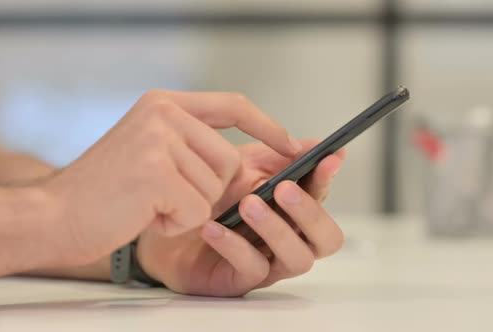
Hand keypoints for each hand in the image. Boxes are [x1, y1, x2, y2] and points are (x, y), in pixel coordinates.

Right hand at [40, 90, 299, 266]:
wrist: (54, 215)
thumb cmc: (107, 191)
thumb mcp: (151, 151)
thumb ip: (194, 146)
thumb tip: (249, 162)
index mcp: (164, 104)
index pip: (233, 106)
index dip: (267, 126)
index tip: (292, 144)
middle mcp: (164, 113)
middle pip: (228, 160)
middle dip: (207, 189)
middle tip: (162, 195)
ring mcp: (160, 140)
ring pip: (214, 188)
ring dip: (188, 207)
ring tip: (148, 202)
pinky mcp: (157, 173)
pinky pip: (197, 210)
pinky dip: (176, 223)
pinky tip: (144, 215)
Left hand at [137, 141, 345, 296]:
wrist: (165, 217)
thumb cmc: (211, 192)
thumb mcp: (243, 164)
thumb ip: (278, 156)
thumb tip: (314, 144)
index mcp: (293, 208)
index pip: (322, 197)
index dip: (327, 179)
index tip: (327, 158)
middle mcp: (289, 238)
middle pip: (326, 239)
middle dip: (310, 212)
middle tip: (283, 188)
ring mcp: (269, 262)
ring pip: (297, 258)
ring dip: (276, 228)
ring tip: (247, 204)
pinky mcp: (241, 280)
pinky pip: (251, 268)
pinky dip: (235, 245)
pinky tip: (214, 227)